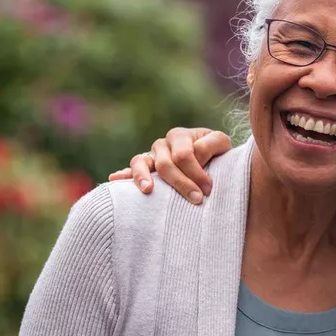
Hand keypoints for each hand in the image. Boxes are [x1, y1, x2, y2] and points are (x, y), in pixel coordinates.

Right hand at [108, 128, 231, 203]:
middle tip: (196, 199)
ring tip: (148, 190)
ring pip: (140, 163)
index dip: (196, 173)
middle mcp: (162, 144)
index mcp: (180, 136)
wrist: (209, 158)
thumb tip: (196, 154)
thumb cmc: (216, 153)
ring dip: (143, 176)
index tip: (208, 189)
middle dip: (181, 183)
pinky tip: (114, 179)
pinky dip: (122, 174)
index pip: (184, 155)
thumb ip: (212, 145)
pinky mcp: (143, 168)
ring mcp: (150, 156)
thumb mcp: (221, 145)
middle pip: (165, 164)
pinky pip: (130, 169)